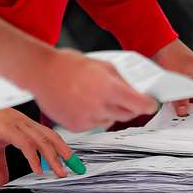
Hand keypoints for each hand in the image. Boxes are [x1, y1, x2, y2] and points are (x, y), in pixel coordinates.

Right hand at [0, 108, 75, 187]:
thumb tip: (0, 182)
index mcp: (25, 126)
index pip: (49, 136)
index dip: (61, 148)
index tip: (70, 160)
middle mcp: (25, 124)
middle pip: (51, 138)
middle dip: (64, 153)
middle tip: (74, 168)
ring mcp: (18, 126)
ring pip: (42, 142)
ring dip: (54, 158)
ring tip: (60, 172)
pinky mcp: (9, 130)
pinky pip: (26, 144)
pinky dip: (34, 157)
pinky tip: (38, 169)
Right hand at [22, 50, 156, 131]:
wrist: (42, 73)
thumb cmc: (68, 65)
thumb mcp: (101, 65)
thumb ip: (121, 80)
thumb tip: (135, 90)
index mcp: (108, 88)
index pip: (139, 104)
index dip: (148, 104)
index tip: (150, 104)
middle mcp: (99, 106)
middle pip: (128, 115)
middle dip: (129, 107)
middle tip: (121, 97)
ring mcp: (88, 119)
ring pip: (110, 121)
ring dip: (109, 112)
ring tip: (94, 96)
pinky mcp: (77, 127)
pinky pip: (94, 125)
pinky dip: (93, 117)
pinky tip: (83, 103)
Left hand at [151, 39, 192, 115]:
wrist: (156, 40)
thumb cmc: (170, 52)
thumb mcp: (177, 78)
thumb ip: (180, 97)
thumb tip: (183, 111)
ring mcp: (187, 74)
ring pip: (191, 93)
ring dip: (187, 102)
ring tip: (181, 112)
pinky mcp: (177, 75)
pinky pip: (181, 90)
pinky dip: (178, 97)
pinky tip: (171, 104)